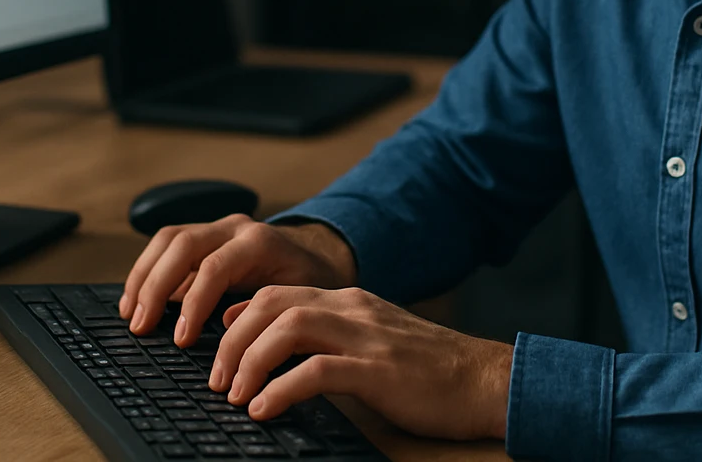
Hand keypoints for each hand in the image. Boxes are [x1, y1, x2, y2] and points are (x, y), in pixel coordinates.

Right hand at [119, 214, 355, 344]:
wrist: (321, 256)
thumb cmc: (311, 283)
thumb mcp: (299, 299)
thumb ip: (267, 309)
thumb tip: (226, 328)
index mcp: (260, 242)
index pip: (214, 267)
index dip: (193, 304)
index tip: (180, 339)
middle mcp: (236, 227)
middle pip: (182, 245)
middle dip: (155, 287)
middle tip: (141, 327)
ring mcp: (218, 227)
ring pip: (168, 239)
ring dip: (143, 276)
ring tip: (130, 313)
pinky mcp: (206, 234)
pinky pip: (167, 243)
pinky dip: (148, 269)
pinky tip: (136, 298)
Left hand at [210, 285, 512, 441]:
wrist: (486, 380)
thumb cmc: (430, 370)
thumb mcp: (374, 341)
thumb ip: (331, 338)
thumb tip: (280, 352)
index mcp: (350, 301)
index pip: (279, 291)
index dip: (238, 315)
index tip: (215, 344)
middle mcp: (353, 309)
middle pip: (273, 303)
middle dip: (233, 339)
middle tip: (216, 379)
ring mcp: (366, 337)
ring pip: (288, 327)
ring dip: (250, 359)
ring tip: (233, 395)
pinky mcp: (378, 370)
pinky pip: (317, 371)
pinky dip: (282, 388)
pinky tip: (265, 409)